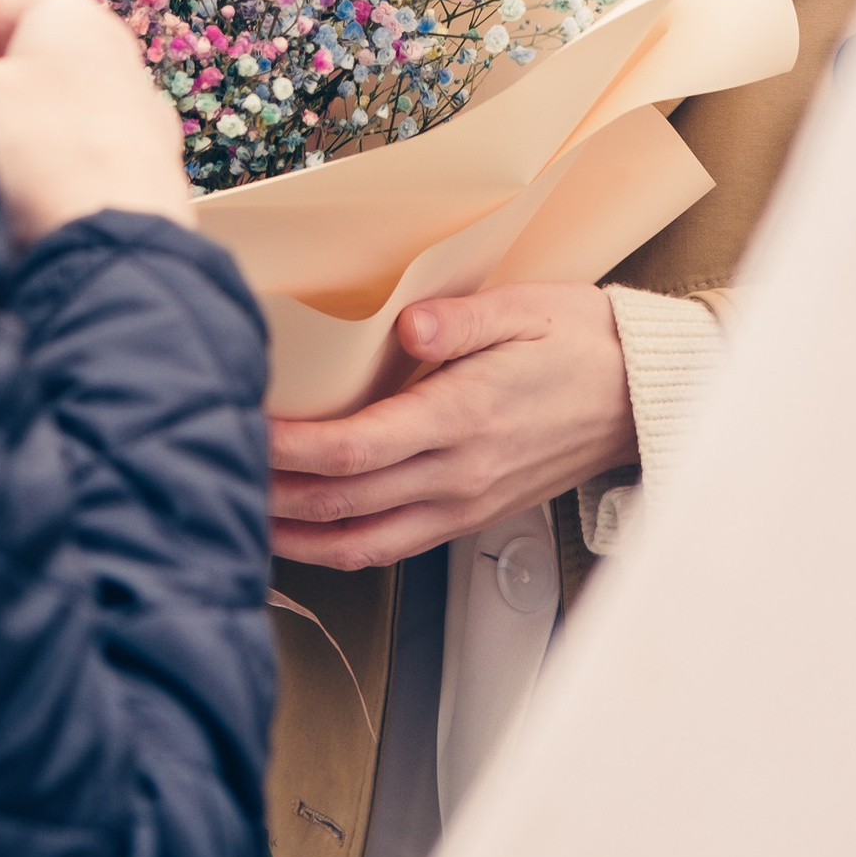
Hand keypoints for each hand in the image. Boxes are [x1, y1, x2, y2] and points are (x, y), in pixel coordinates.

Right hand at [0, 0, 190, 244]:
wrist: (114, 242)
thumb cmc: (34, 150)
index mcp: (64, 6)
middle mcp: (112, 41)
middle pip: (19, 60)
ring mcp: (139, 102)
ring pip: (51, 107)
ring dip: (20, 134)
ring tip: (0, 174)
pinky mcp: (152, 157)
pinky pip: (82, 150)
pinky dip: (59, 166)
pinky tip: (40, 198)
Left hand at [269, 284, 637, 571]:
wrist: (638, 396)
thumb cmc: (582, 344)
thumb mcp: (528, 308)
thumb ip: (462, 319)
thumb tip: (407, 327)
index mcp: (465, 417)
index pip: (354, 448)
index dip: (289, 447)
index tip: (246, 425)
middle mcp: (458, 473)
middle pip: (342, 501)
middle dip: (272, 491)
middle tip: (217, 467)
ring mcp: (463, 504)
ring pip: (360, 542)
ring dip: (295, 535)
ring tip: (241, 513)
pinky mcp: (467, 518)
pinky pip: (390, 548)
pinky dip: (337, 548)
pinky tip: (303, 532)